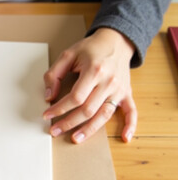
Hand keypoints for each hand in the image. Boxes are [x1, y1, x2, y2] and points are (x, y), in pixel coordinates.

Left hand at [43, 28, 136, 142]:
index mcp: (94, 71)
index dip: (59, 109)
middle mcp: (108, 82)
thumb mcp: (68, 55)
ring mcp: (119, 89)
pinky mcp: (126, 93)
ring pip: (104, 115)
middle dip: (69, 123)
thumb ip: (54, 74)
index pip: (75, 97)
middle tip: (54, 131)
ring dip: (89, 130)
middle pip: (88, 110)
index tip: (47, 115)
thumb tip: (49, 96)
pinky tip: (125, 138)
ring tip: (76, 138)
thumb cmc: (90, 48)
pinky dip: (130, 125)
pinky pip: (132, 111)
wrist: (116, 41)